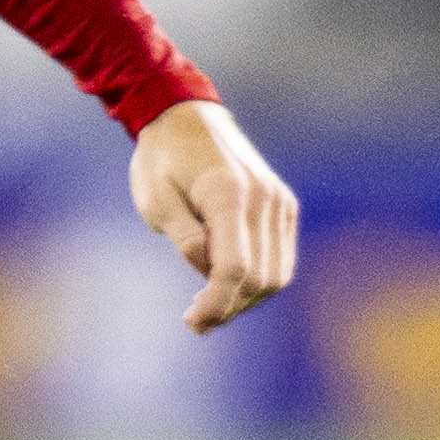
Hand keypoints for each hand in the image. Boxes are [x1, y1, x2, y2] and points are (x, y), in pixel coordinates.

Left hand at [129, 98, 299, 332]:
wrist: (186, 118)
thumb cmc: (162, 159)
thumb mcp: (156, 200)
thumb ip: (186, 238)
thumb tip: (208, 273)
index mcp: (228, 194)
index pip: (234, 267)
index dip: (216, 303)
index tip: (193, 322)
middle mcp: (263, 198)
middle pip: (258, 277)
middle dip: (229, 307)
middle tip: (196, 321)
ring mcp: (278, 201)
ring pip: (276, 274)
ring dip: (246, 298)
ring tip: (211, 304)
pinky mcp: (283, 206)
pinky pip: (281, 258)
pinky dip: (259, 279)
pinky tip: (227, 282)